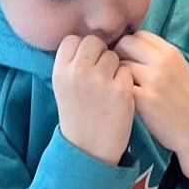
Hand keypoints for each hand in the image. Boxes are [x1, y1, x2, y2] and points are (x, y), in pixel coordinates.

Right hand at [52, 34, 135, 166]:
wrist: (89, 149)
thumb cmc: (77, 116)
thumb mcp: (62, 87)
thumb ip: (71, 63)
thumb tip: (88, 41)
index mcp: (60, 70)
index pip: (73, 39)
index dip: (83, 49)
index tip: (87, 64)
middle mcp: (78, 72)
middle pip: (95, 42)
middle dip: (100, 54)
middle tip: (101, 75)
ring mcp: (100, 80)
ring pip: (113, 54)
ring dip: (114, 67)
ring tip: (109, 87)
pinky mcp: (121, 90)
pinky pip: (127, 70)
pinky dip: (126, 80)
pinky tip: (120, 95)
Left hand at [115, 30, 188, 182]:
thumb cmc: (185, 102)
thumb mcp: (179, 70)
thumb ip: (158, 57)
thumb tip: (129, 46)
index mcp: (171, 52)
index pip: (139, 35)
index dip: (129, 45)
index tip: (128, 59)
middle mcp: (163, 62)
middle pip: (125, 43)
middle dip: (118, 55)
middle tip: (121, 73)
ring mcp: (153, 80)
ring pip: (120, 64)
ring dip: (117, 75)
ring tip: (123, 88)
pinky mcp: (144, 100)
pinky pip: (119, 85)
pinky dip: (118, 91)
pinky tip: (124, 100)